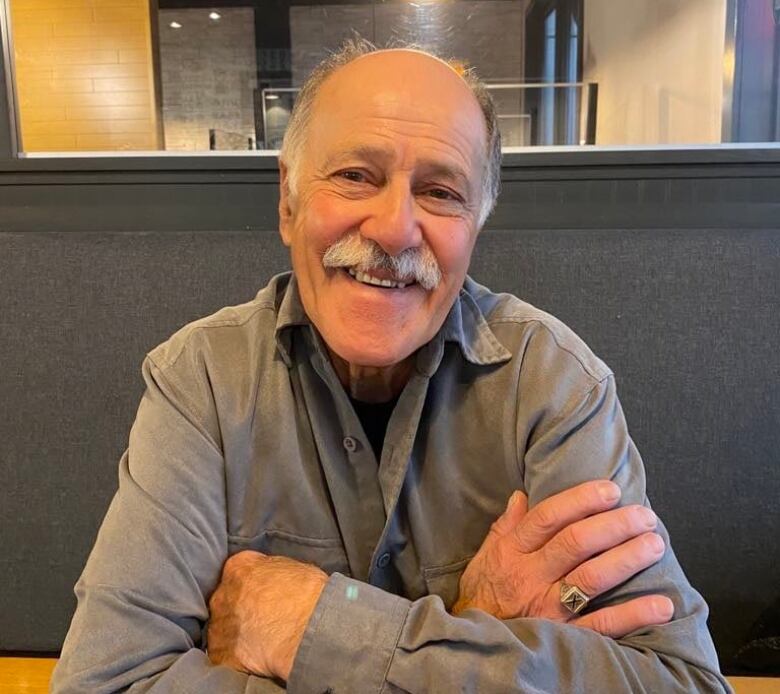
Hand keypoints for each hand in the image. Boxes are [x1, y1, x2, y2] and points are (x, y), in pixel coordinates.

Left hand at [207, 550, 327, 680]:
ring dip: (236, 635)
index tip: (262, 591)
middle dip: (240, 609)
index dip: (251, 583)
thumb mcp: (291, 567)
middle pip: (226, 600)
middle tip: (263, 617)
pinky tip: (254, 659)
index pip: (238, 571)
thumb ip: (270, 571)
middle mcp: (222, 594)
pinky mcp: (221, 655)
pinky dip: (236, 659)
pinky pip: (224, 657)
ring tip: (260, 641)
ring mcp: (219, 626)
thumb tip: (270, 580)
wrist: (309, 629)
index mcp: (238, 567)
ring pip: (222, 629)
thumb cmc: (308, 595)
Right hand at [452, 480, 673, 637]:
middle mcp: (530, 576)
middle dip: (613, 525)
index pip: (548, 518)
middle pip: (575, 543)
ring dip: (626, 559)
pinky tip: (661, 605)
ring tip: (654, 544)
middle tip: (644, 515)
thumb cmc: (482, 594)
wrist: (474, 644)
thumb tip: (521, 495)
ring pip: (590, 578)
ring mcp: (548, 607)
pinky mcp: (564, 636)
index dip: (580, 501)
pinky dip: (633, 615)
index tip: (609, 490)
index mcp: (513, 551)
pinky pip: (601, 625)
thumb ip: (506, 526)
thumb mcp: (485, 555)